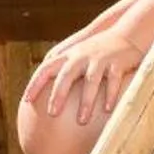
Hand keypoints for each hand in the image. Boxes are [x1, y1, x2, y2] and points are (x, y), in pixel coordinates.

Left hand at [25, 28, 143, 124]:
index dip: (35, 84)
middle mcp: (81, 56)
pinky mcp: (118, 62)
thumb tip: (45, 95)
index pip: (46, 69)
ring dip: (86, 101)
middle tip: (52, 114)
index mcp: (68, 56)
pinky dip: (111, 95)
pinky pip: (113, 80)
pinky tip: (108, 110)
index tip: (26, 101)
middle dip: (58, 95)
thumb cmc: (97, 52)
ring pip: (90, 81)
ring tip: (81, 120)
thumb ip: (62, 71)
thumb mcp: (77, 56)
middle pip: (66, 76)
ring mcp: (100, 59)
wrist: (126, 32)